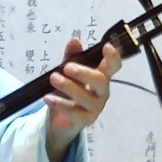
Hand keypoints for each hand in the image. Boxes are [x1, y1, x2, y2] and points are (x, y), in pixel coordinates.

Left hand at [44, 38, 122, 161]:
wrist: (59, 120)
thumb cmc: (68, 93)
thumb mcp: (67, 73)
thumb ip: (71, 57)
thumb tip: (75, 40)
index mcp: (100, 77)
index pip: (113, 66)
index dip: (113, 57)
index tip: (107, 47)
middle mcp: (101, 92)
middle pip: (101, 80)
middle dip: (84, 72)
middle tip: (66, 67)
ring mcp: (94, 107)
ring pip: (86, 97)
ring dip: (68, 86)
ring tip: (53, 79)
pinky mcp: (85, 120)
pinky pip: (74, 112)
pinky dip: (59, 104)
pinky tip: (48, 98)